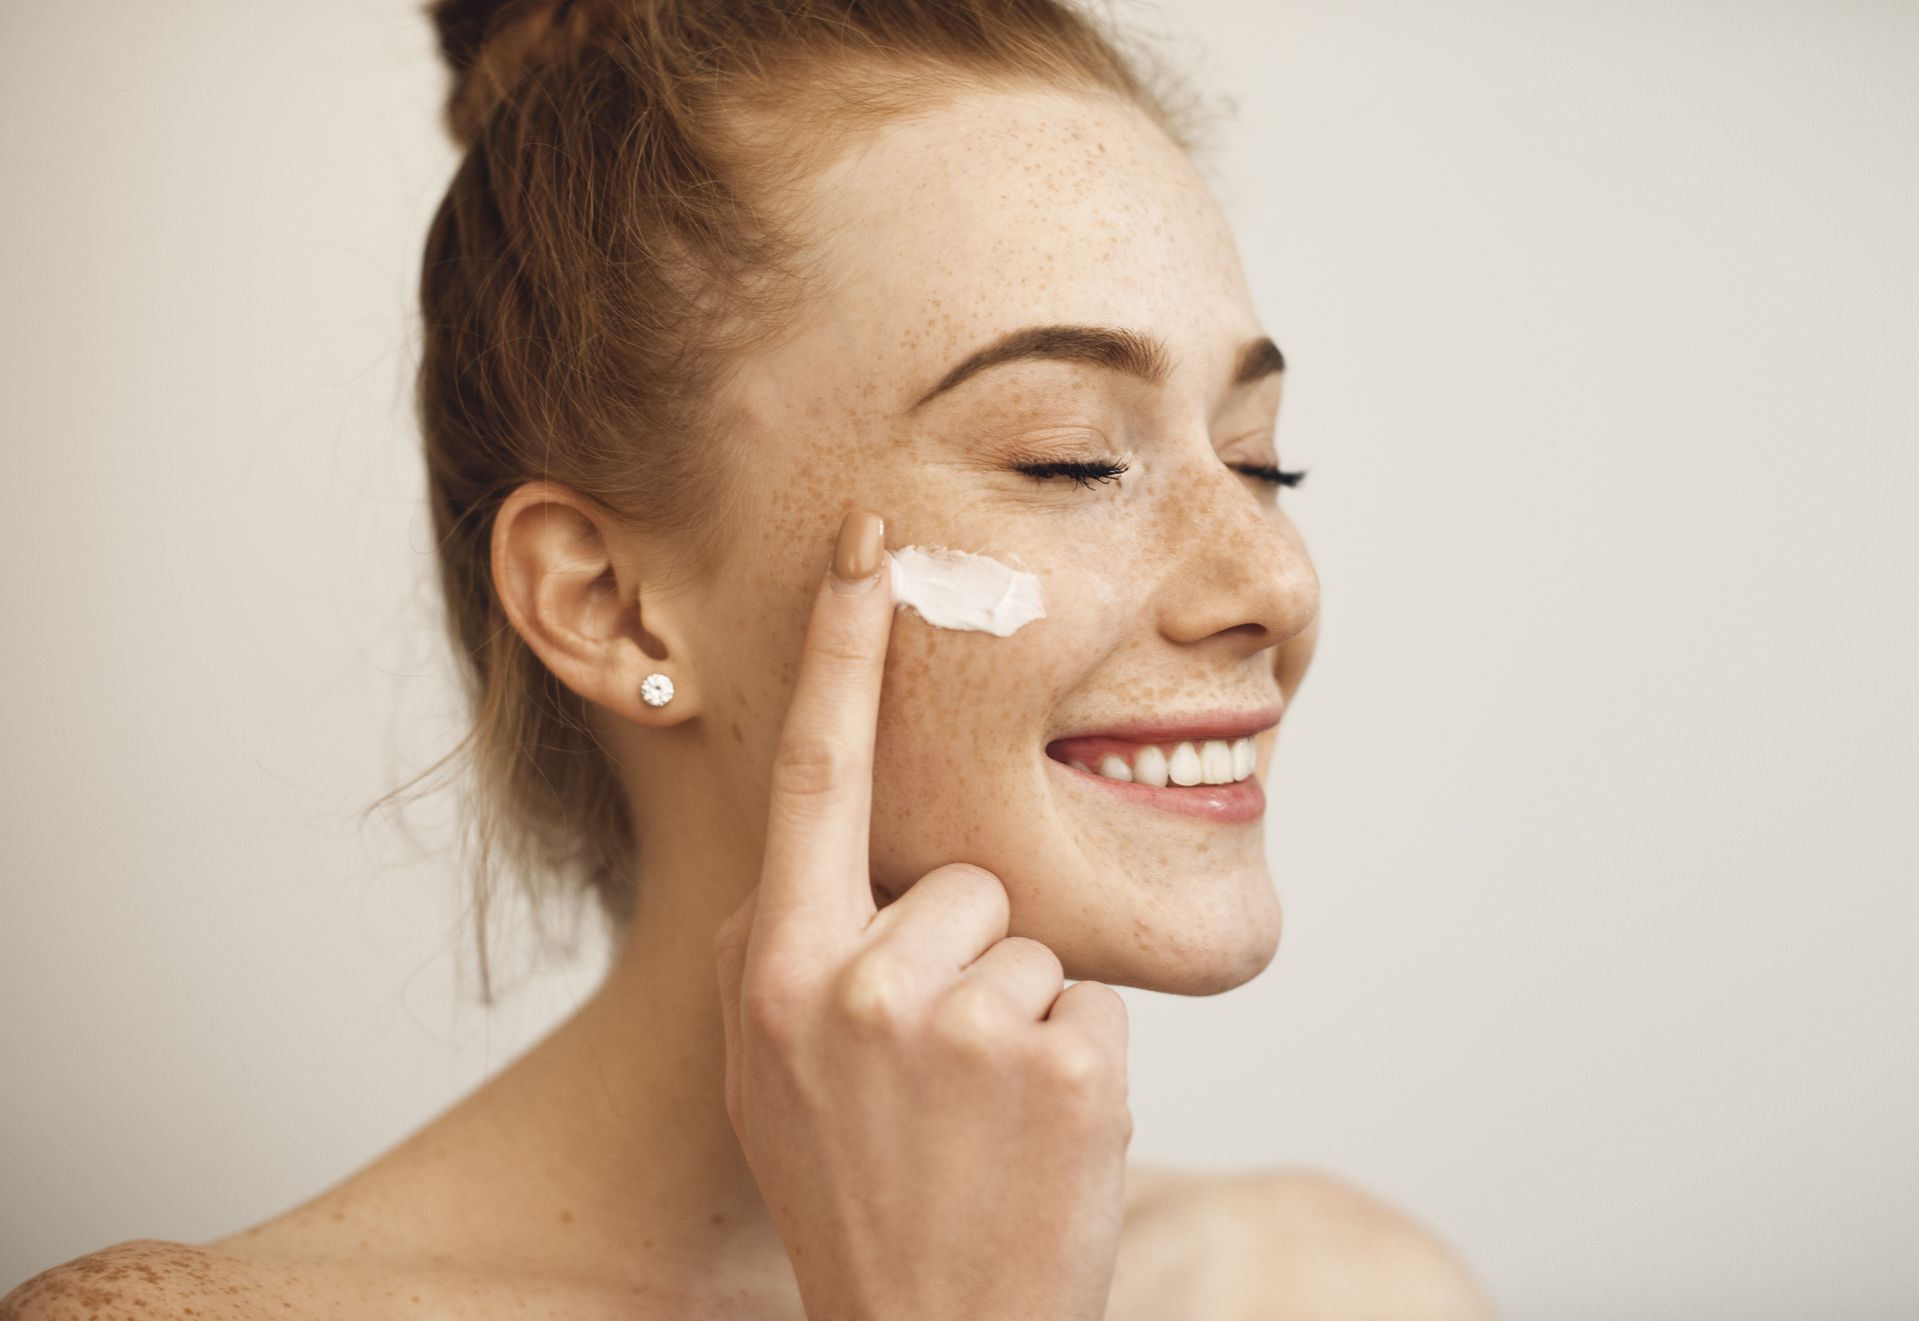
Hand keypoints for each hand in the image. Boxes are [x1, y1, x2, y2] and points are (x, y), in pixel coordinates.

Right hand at [712, 508, 1132, 1320]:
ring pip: (1033, 942)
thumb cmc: (858, 1198)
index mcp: (774, 967)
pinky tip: (1032, 1143)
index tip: (869, 546)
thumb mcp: (772, 1075)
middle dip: (970, 963)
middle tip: (939, 1088)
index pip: (813, 775)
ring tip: (979, 1123)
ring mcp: (955, 1019)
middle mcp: (850, 979)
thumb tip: (799, 865)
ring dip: (1024, 1022)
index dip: (839, 651)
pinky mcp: (1055, 1059)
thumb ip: (789, 957)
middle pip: (964, 879)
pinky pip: (1089, 1006)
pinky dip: (1078, 1069)